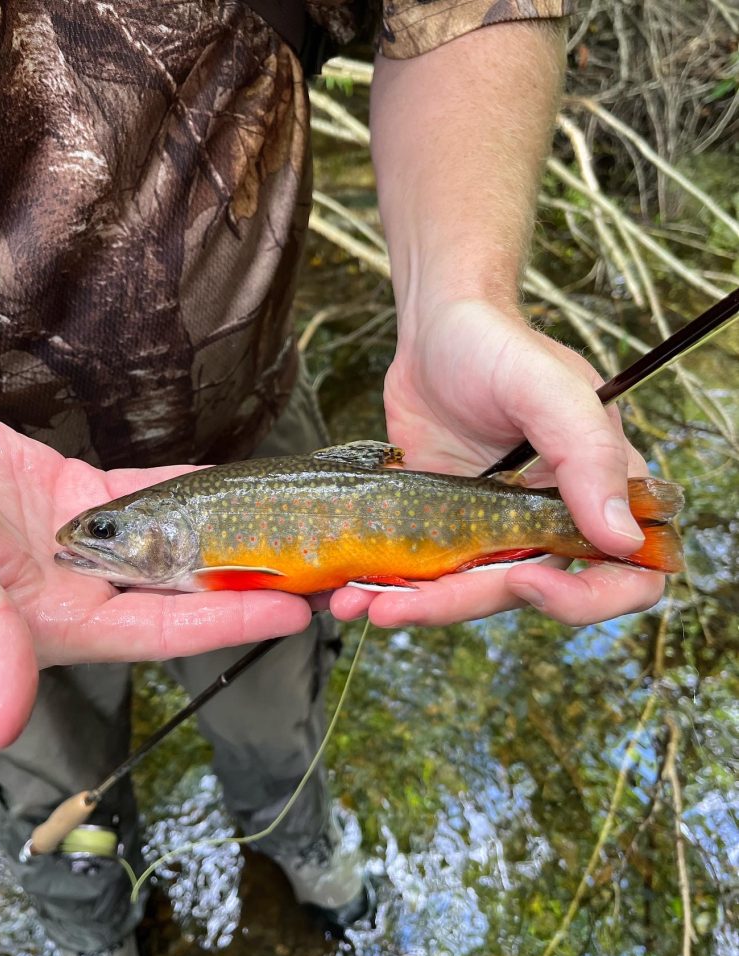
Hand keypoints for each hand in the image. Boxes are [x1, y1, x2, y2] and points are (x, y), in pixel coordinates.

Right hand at [0, 402, 311, 750]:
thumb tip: (2, 726)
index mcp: (57, 626)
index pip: (164, 629)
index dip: (230, 619)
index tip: (294, 611)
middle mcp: (79, 592)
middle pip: (184, 590)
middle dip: (251, 581)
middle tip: (321, 567)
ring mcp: (80, 543)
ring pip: (172, 539)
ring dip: (229, 532)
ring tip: (294, 522)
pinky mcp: (71, 495)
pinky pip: (144, 491)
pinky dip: (186, 485)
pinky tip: (232, 479)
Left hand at [330, 300, 665, 627]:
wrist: (434, 331)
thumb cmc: (498, 344)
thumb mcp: (548, 386)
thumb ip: (588, 453)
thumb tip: (623, 537)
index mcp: (598, 492)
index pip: (626, 577)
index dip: (584, 601)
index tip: (524, 580)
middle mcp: (550, 522)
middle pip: (523, 596)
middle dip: (456, 607)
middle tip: (391, 607)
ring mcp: (494, 529)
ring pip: (465, 593)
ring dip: (414, 606)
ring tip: (352, 605)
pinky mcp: (445, 529)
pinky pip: (425, 573)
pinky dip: (390, 586)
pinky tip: (346, 591)